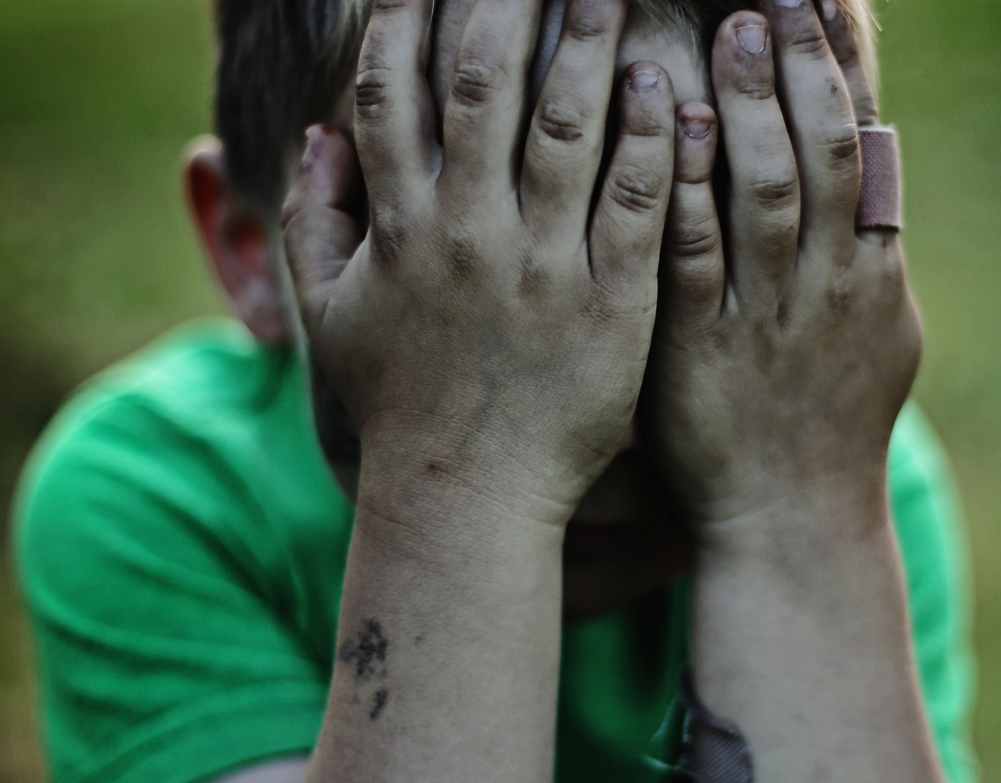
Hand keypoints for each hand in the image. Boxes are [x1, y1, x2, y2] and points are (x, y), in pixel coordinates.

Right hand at [282, 0, 675, 526]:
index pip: (391, 91)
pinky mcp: (611, 306)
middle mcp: (468, 234)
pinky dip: (651, 141)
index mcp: (399, 228)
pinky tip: (666, 85)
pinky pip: (634, 207)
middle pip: (482, 85)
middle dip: (506, 1)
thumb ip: (314, 221)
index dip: (408, 15)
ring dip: (587, 44)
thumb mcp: (333, 316)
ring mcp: (543, 268)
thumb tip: (318, 133)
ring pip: (566, 128)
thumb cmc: (401, 402)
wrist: (468, 496)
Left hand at [646, 1, 921, 532]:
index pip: (870, 146)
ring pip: (771, 189)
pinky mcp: (702, 350)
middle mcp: (831, 283)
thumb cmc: (826, 421)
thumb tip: (876, 167)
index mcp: (873, 271)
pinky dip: (691, 185)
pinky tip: (679, 122)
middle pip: (826, 150)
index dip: (852, 68)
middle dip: (806, 65)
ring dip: (756, 103)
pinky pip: (698, 253)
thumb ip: (869, 250)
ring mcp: (769, 315)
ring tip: (737, 25)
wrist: (790, 519)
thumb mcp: (876, 334)